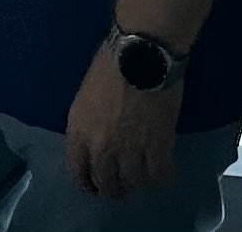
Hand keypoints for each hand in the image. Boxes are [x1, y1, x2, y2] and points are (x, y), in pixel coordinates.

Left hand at [64, 42, 180, 199]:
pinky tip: (164, 170)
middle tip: (123, 186)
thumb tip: (97, 138)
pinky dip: (162, 176)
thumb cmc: (111, 62)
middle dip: (114, 188)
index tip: (95, 186)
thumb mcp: (86, 95)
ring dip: (138, 183)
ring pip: (133, 183)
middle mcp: (101, 147)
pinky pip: (159, 175)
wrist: (142, 52)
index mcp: (79, 131)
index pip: (77, 172)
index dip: (87, 184)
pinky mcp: (158, 147)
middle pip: (106, 183)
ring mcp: (130, 150)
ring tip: (143, 178)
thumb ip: (88, 123)